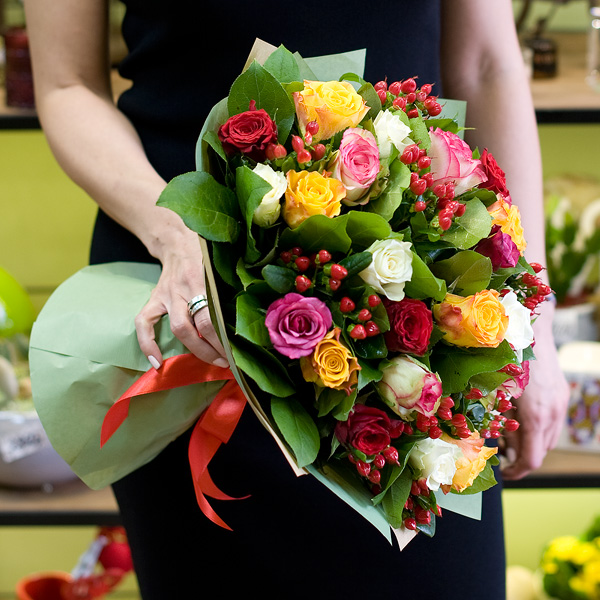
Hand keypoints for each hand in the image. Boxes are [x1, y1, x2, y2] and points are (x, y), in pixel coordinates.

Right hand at [134, 229, 227, 369]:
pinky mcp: (154, 298)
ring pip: (178, 328)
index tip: (236, 352)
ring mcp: (167, 295)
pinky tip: (156, 362)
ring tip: (211, 363)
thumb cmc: (205, 254)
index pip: (212, 316)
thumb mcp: (221, 265)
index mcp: (203, 281)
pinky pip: (144, 322)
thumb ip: (233, 284)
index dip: (223, 338)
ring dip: (195, 350)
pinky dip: (147, 343)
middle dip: (213, 348)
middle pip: (197, 326)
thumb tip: (254, 306)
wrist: (177, 239)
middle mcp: (185, 290)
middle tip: (228, 361)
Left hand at [501, 303, 568, 479]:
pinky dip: (538, 428)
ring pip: (549, 437)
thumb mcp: (493, 392)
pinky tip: (520, 419)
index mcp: (535, 416)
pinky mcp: (562, 394)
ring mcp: (561, 403)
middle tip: (500, 454)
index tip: (503, 473)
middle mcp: (553, 413)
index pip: (532, 460)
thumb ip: (493, 419)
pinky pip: (552, 422)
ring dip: (530, 443)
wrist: (531, 328)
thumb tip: (486, 441)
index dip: (516, 471)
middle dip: (520, 457)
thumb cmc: (504, 358)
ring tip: (507, 437)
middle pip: (541, 451)